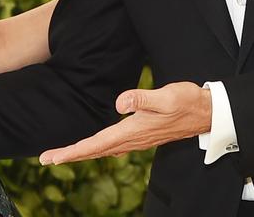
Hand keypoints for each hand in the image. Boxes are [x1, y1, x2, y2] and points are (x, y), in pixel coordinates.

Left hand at [39, 82, 211, 164]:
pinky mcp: (142, 135)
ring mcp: (137, 140)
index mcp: (132, 131)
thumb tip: (119, 103)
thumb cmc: (187, 101)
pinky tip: (94, 148)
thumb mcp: (165, 95)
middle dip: (69, 155)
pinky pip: (113, 146)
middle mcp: (132, 139)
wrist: (207, 113)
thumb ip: (141, 98)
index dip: (72, 151)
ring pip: (103, 150)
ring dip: (81, 152)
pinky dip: (97, 148)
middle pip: (94, 151)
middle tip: (46, 159)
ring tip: (62, 154)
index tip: (51, 157)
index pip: (95, 144)